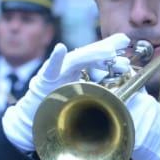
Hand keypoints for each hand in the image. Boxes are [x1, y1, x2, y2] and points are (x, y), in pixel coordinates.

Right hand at [2, 35, 132, 153]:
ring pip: (75, 60)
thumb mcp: (82, 93)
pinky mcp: (44, 81)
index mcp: (77, 69)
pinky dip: (55, 59)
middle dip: (106, 48)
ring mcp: (55, 72)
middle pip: (88, 54)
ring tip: (109, 51)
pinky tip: (60, 49)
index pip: (95, 56)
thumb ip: (98, 82)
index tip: (126, 42)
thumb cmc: (59, 104)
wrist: (34, 118)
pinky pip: (50, 69)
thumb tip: (123, 71)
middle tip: (123, 43)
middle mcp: (66, 67)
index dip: (110, 48)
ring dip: (92, 54)